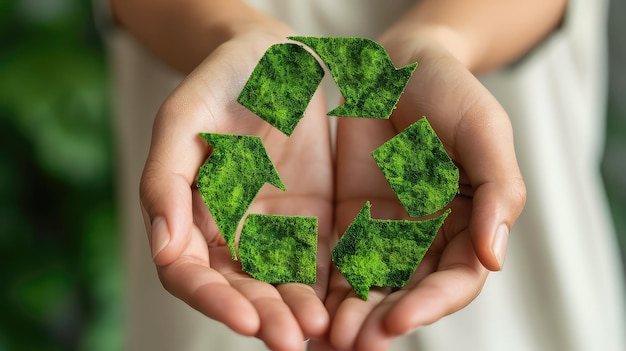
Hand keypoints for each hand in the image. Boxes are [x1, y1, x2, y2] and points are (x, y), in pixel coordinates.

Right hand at [139, 32, 333, 350]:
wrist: (271, 60)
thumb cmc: (218, 83)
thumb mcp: (181, 119)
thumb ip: (165, 181)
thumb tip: (162, 248)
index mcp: (188, 216)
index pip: (191, 273)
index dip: (213, 300)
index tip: (245, 320)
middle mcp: (228, 233)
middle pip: (240, 288)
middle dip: (264, 317)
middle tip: (291, 341)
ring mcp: (273, 231)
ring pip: (283, 283)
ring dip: (300, 311)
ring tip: (323, 332)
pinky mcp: (313, 221)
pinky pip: (321, 260)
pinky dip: (332, 285)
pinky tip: (349, 303)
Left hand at [314, 39, 525, 349]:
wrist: (396, 67)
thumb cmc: (449, 92)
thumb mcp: (483, 132)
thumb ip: (498, 192)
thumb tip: (494, 258)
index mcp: (470, 224)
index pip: (455, 279)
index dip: (430, 304)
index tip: (397, 320)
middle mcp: (429, 238)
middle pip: (409, 293)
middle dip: (383, 321)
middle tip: (354, 344)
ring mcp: (387, 232)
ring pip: (372, 286)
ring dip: (352, 316)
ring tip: (329, 339)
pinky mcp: (350, 221)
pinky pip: (338, 260)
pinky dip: (327, 288)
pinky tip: (309, 307)